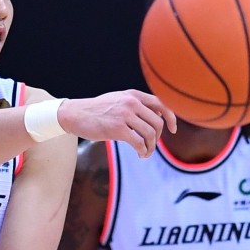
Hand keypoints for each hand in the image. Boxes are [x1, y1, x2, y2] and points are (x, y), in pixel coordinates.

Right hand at [57, 90, 176, 157]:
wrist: (76, 114)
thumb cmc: (98, 110)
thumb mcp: (118, 100)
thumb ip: (136, 104)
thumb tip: (157, 114)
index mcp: (133, 95)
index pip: (161, 104)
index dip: (171, 117)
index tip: (173, 129)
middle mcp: (131, 103)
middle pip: (157, 122)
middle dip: (158, 137)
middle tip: (150, 145)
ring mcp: (125, 115)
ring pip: (150, 134)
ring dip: (151, 147)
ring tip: (145, 153)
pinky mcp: (117, 129)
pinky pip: (139, 142)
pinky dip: (143, 151)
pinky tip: (140, 155)